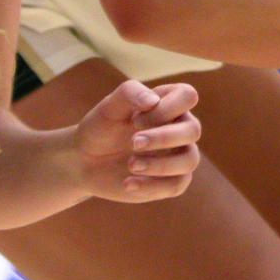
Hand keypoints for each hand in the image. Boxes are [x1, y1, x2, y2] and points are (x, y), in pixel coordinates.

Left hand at [74, 79, 202, 201]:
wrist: (86, 161)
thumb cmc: (101, 128)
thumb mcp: (109, 107)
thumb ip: (130, 93)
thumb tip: (153, 101)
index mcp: (169, 103)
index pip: (187, 96)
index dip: (165, 108)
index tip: (136, 119)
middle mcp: (179, 128)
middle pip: (193, 130)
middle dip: (163, 138)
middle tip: (133, 143)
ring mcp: (177, 156)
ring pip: (190, 160)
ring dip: (160, 164)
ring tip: (131, 165)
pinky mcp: (170, 181)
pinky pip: (177, 185)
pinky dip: (152, 185)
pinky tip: (128, 183)